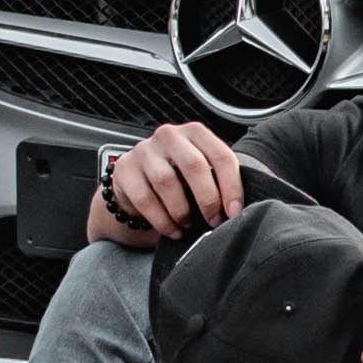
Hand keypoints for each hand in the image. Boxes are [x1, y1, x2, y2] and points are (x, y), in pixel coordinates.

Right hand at [88, 122, 243, 245]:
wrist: (137, 179)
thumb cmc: (178, 176)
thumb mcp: (200, 170)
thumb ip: (218, 180)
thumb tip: (238, 210)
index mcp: (195, 132)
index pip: (220, 155)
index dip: (231, 186)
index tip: (234, 211)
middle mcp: (169, 135)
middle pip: (194, 165)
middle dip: (208, 199)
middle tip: (214, 221)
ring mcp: (144, 150)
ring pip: (167, 182)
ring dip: (182, 210)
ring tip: (189, 224)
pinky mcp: (124, 169)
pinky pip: (144, 199)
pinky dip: (162, 220)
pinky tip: (173, 230)